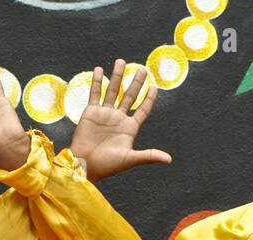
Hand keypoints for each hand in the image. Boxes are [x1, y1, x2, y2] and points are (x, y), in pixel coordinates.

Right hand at [69, 60, 170, 181]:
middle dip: (136, 82)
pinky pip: (95, 94)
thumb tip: (169, 160)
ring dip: (117, 76)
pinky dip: (97, 82)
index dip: (149, 99)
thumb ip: (148, 156)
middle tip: (142, 69)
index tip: (154, 86)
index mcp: (130, 128)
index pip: (143, 109)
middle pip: (130, 96)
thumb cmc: (107, 165)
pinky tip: (100, 69)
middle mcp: (118, 118)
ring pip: (113, 91)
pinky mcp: (91, 112)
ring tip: (121, 61)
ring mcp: (105, 114)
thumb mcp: (129, 159)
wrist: (84, 165)